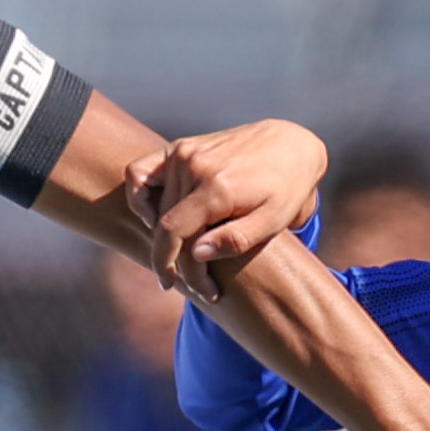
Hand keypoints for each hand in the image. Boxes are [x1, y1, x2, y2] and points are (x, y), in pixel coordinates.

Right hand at [130, 119, 326, 300]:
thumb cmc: (287, 188)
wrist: (290, 145)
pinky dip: (139, 196)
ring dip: (162, 233)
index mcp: (217, 187)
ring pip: (154, 206)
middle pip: (165, 224)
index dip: (165, 263)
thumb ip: (235, 240)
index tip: (169, 284)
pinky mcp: (180, 147)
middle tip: (199, 279)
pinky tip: (154, 216)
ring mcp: (184, 153)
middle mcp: (194, 166)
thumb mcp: (273, 222)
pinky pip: (139, 172)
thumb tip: (196, 254)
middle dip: (175, 258)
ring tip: (184, 250)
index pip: (172, 232)